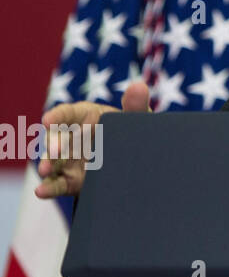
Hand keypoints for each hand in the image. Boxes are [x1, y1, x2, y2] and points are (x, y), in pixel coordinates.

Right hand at [35, 79, 150, 198]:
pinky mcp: (70, 180)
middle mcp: (71, 137)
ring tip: (45, 170)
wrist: (135, 161)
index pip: (67, 114)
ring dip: (47, 165)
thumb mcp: (135, 120)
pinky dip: (48, 188)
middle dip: (54, 143)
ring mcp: (69, 159)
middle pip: (56, 138)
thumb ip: (136, 105)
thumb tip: (139, 85)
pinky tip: (41, 191)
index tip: (48, 120)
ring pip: (53, 161)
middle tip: (56, 150)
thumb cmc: (131, 132)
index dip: (57, 116)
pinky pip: (56, 184)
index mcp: (84, 116)